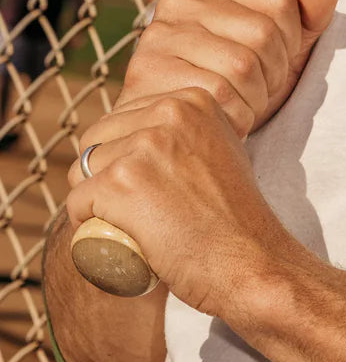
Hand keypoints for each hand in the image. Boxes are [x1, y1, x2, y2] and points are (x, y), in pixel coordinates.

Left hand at [65, 88, 302, 317]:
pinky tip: (117, 237)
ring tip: (132, 224)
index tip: (150, 187)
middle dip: (101, 173)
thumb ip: (190, 131)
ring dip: (95, 200)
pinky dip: (86, 225)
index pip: (124, 116)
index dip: (124, 154)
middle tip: (133, 209)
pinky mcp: (122, 181)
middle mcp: (169, 112)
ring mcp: (145, 145)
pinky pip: (76, 201)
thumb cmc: (237, 219)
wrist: (252, 261)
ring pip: (83, 169)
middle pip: (97, 137)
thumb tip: (147, 129)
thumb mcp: (222, 151)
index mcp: (193, 99)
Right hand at [120, 0, 339, 137]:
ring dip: (254, 99)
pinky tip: (222, 120)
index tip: (273, 60)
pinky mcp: (146, 73)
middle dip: (273, 74)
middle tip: (256, 90)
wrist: (182, 133)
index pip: (281, 2)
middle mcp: (179, 1)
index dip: (291, 42)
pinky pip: (217, 95)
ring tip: (239, 104)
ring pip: (242, 65)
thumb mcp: (281, 49)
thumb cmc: (236, 86)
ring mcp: (158, 36)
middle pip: (263, 34)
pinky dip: (234, 116)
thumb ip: (308, 15)